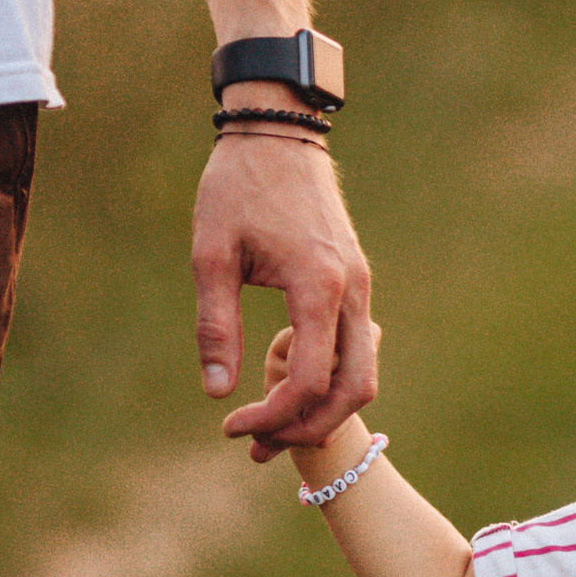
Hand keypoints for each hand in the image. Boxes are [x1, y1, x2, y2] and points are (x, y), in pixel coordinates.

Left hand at [192, 127, 376, 460]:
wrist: (279, 132)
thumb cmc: (237, 187)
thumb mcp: (211, 254)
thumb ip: (216, 325)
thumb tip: (217, 391)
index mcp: (318, 285)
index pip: (308, 379)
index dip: (271, 416)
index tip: (229, 425)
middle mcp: (353, 292)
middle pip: (353, 390)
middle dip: (307, 427)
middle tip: (258, 444)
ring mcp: (362, 288)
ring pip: (364, 374)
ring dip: (323, 409)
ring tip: (273, 426)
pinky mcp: (358, 284)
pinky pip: (358, 350)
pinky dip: (330, 381)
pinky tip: (289, 387)